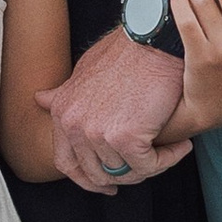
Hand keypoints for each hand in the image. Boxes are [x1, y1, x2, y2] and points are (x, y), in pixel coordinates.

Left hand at [39, 26, 188, 195]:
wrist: (152, 38)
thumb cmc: (126, 51)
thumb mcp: (83, 70)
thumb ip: (65, 93)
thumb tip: (40, 100)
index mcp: (63, 112)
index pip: (66, 163)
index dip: (87, 179)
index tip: (107, 183)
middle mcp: (74, 125)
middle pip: (97, 174)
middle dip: (124, 177)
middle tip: (146, 168)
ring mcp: (98, 134)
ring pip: (126, 172)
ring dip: (152, 164)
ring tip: (169, 148)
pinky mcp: (126, 138)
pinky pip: (150, 166)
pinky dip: (169, 158)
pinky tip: (181, 145)